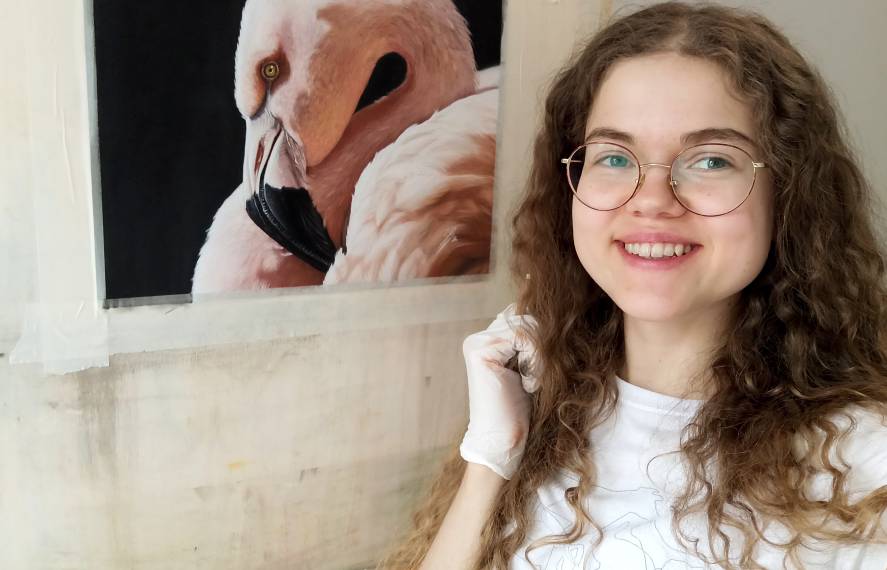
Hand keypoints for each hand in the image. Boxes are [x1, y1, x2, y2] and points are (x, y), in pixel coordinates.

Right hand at [458, 304, 539, 479]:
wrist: (506, 442)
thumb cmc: (523, 411)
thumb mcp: (534, 369)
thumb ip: (536, 344)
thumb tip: (554, 315)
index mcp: (491, 340)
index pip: (527, 318)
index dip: (543, 343)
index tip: (540, 374)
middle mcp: (480, 338)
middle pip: (528, 319)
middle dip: (543, 349)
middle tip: (538, 380)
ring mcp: (477, 343)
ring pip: (528, 327)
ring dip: (540, 356)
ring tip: (533, 382)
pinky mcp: (480, 351)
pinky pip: (523, 337)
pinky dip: (535, 361)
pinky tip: (528, 384)